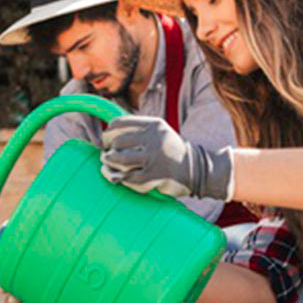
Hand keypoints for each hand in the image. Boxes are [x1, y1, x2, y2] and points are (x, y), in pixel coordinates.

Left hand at [101, 115, 233, 199]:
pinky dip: (119, 178)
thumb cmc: (170, 150)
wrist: (196, 169)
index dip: (107, 133)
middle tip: (106, 155)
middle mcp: (154, 139)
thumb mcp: (159, 132)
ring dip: (109, 164)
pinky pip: (129, 178)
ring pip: (120, 160)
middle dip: (108, 150)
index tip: (106, 140)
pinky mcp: (155, 176)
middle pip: (118, 143)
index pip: (120, 123)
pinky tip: (115, 177)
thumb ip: (138, 130)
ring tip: (106, 165)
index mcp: (154, 125)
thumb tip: (108, 131)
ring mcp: (154, 158)